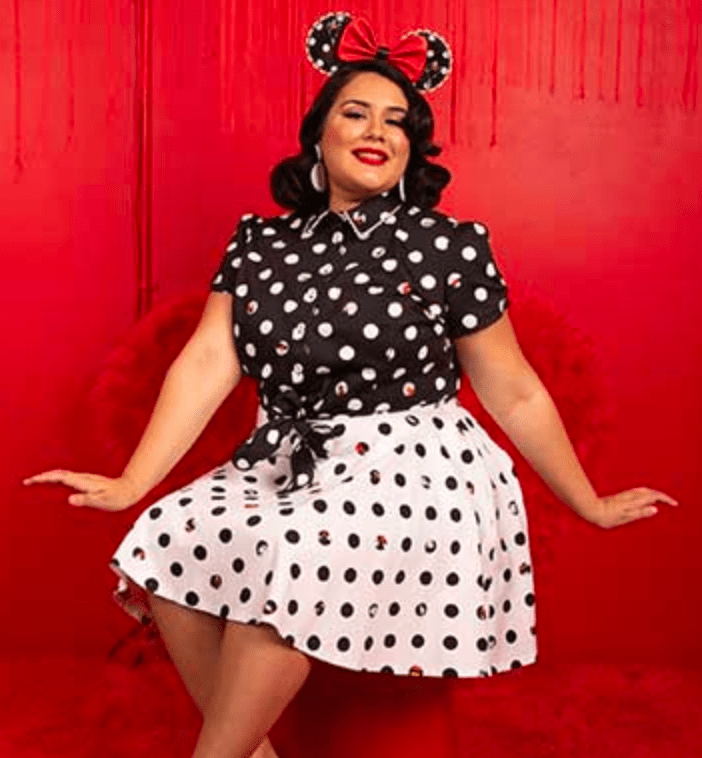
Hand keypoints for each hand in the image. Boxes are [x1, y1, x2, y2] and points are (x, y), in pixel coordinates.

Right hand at [22, 470, 141, 511]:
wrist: (129, 489)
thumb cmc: (117, 497)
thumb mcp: (102, 501)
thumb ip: (86, 500)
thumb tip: (71, 499)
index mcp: (83, 482)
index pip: (59, 478)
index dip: (44, 478)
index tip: (31, 481)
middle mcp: (83, 478)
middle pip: (58, 474)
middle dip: (42, 477)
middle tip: (28, 481)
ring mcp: (85, 478)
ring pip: (62, 474)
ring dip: (48, 477)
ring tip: (36, 481)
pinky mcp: (87, 481)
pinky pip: (67, 478)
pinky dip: (56, 479)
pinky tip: (55, 483)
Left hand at [583, 487, 678, 528]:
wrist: (590, 508)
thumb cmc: (606, 516)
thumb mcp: (624, 517)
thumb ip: (639, 512)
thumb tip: (655, 508)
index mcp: (633, 501)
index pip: (654, 496)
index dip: (665, 499)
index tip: (674, 504)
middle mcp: (630, 496)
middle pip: (650, 492)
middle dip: (661, 496)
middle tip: (670, 502)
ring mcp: (624, 495)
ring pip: (643, 491)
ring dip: (654, 494)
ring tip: (660, 500)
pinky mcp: (620, 496)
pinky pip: (637, 493)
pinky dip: (646, 494)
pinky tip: (644, 498)